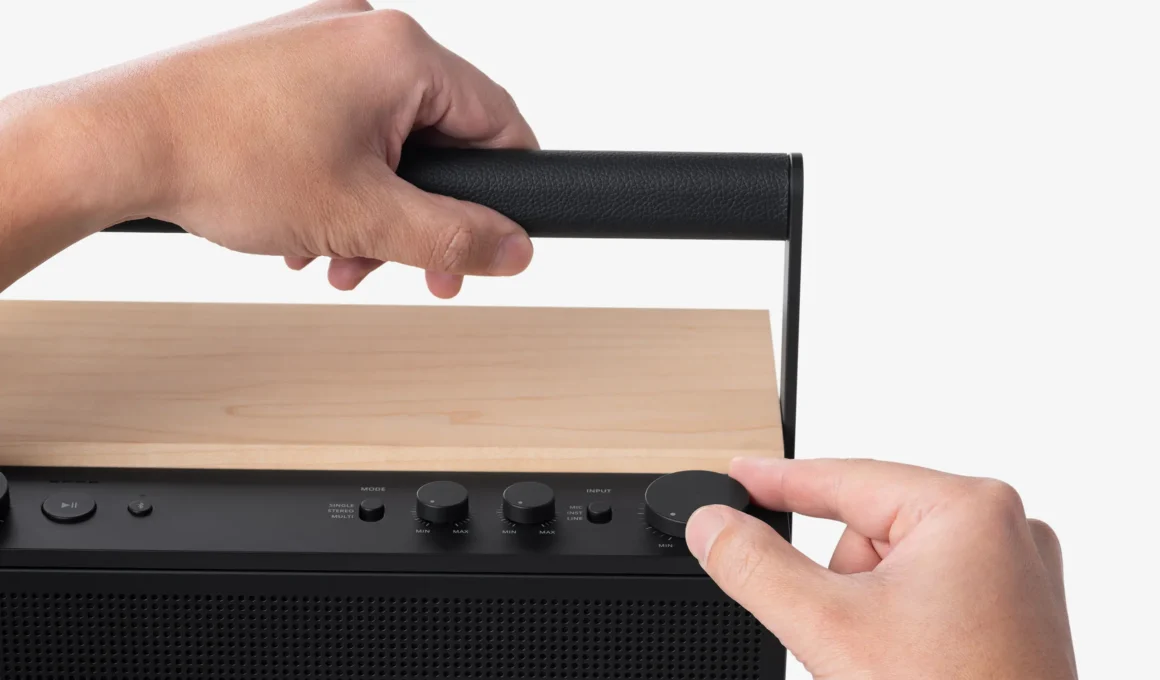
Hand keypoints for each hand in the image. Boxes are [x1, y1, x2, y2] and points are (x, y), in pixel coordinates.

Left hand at [11, 0, 536, 297]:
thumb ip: (453, 238)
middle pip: (440, 139)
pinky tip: (310, 224)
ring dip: (377, 209)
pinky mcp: (288, 63)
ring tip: (339, 253)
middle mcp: (365, 32)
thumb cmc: (222, 158)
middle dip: (422, 216)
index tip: (490, 240)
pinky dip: (340, 180)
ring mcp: (321, 42)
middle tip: (410, 267)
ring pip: (389, 141)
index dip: (502, 193)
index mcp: (400, 52)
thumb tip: (513, 248)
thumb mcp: (362, 217)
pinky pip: (345, 126)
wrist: (118, 142)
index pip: (499, 122)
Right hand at [686, 458, 1075, 678]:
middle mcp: (1003, 529)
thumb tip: (712, 526)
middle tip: (845, 639)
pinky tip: (904, 663)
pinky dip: (898, 620)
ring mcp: (1014, 573)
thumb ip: (756, 566)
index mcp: (970, 510)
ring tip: (885, 665)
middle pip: (869, 529)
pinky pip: (927, 590)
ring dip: (867, 610)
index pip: (846, 478)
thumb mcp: (830, 628)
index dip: (779, 479)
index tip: (739, 474)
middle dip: (840, 583)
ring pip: (893, 565)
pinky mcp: (1013, 612)